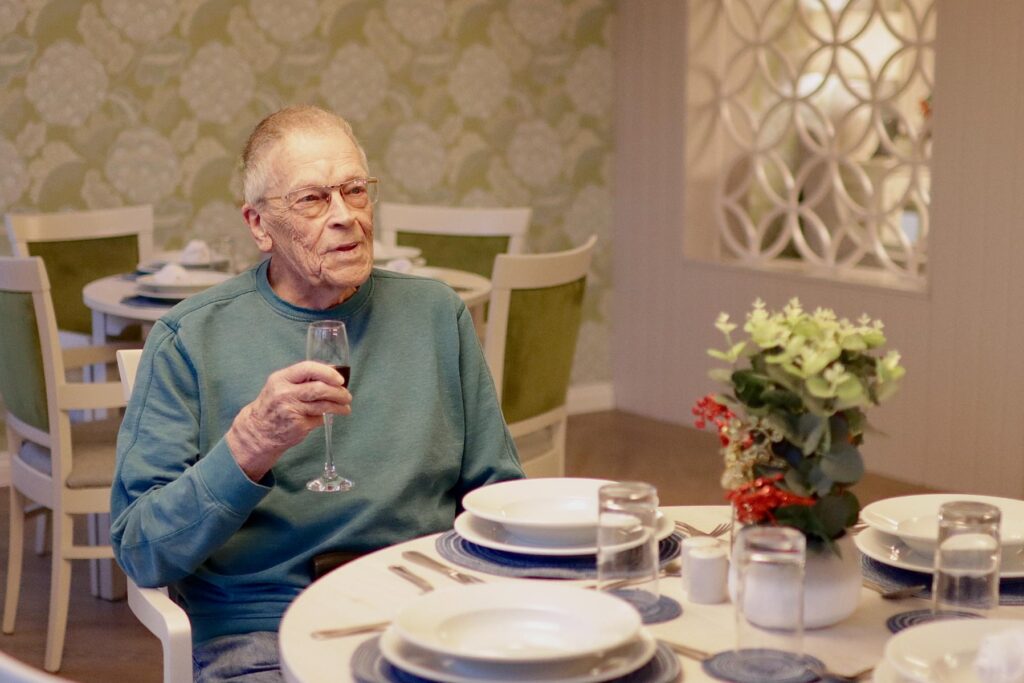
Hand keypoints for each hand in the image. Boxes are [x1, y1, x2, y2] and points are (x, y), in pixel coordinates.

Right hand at [226, 361, 351, 480]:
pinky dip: (325, 417)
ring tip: (345, 407)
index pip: (308, 368)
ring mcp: (292, 410)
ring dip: (339, 406)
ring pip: (324, 406)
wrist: (258, 431)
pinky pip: (319, 419)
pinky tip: (327, 417)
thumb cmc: (273, 405)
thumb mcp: (280, 385)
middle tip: (347, 396)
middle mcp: (285, 393)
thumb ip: (302, 379)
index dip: (327, 372)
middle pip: (319, 389)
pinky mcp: (299, 426)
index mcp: (281, 379)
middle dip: (338, 392)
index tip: (340, 379)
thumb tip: (332, 373)